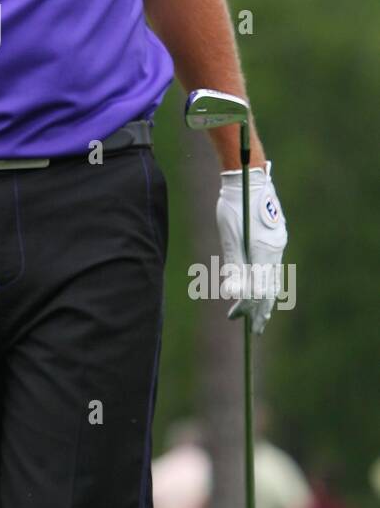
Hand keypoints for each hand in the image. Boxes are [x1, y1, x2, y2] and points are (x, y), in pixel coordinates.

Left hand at [215, 160, 287, 334]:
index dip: (245, 306)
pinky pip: (273, 267)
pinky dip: (268, 282)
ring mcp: (278, 243)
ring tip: (263, 316)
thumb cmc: (233, 205)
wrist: (249, 177)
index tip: (233, 317)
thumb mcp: (229, 235)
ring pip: (273, 278)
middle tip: (255, 331)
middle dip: (261, 311)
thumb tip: (233, 292)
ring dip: (267, 299)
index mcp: (263, 252)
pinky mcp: (276, 237)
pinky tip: (265, 289)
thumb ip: (233, 264)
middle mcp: (275, 250)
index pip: (256, 290)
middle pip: (269, 288)